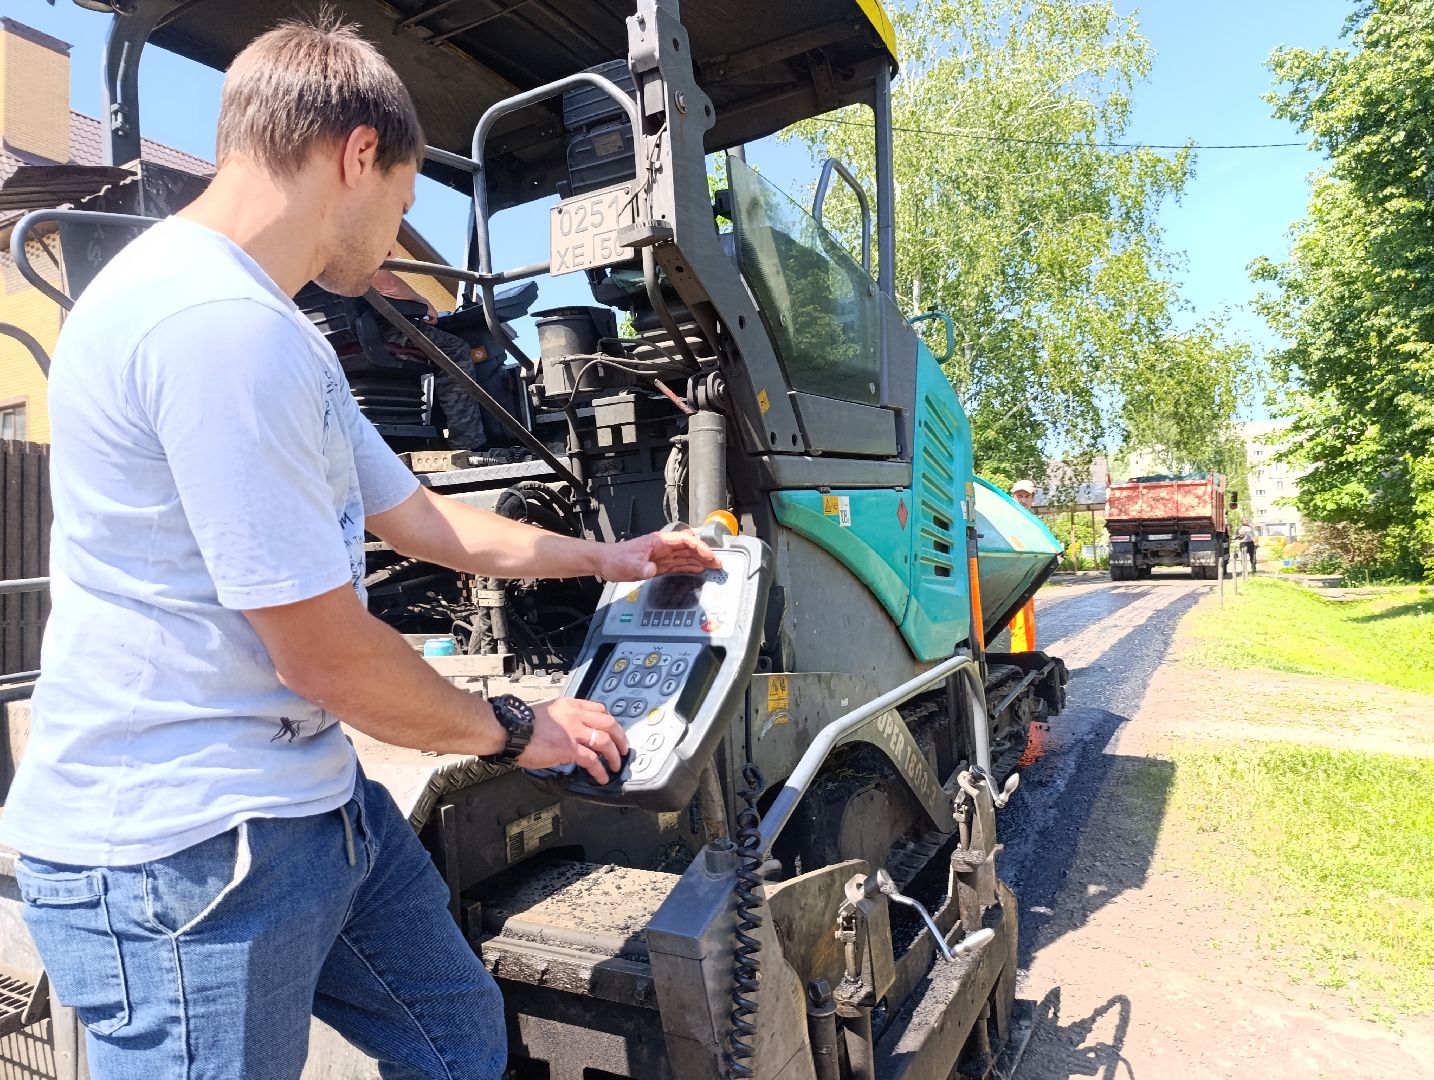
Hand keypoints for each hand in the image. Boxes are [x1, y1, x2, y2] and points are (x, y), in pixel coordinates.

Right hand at [513, 697, 629, 782]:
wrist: (509, 729)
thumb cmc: (522, 723)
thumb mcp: (549, 712)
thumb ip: (563, 719)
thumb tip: (571, 733)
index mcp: (570, 705)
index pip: (600, 710)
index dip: (612, 722)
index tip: (615, 731)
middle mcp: (575, 715)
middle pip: (609, 724)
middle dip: (621, 738)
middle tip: (624, 749)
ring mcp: (573, 731)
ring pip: (605, 741)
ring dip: (614, 756)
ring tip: (615, 765)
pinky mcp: (569, 748)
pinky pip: (592, 760)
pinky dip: (600, 770)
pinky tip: (601, 777)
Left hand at [594, 530, 719, 582]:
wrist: (605, 563)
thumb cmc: (615, 559)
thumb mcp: (628, 564)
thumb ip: (641, 567)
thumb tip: (652, 569)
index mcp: (659, 542)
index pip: (685, 541)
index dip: (699, 547)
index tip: (710, 555)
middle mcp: (663, 547)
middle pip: (689, 547)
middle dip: (705, 554)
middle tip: (718, 563)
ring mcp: (662, 556)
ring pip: (686, 556)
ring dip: (700, 560)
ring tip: (714, 567)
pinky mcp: (659, 565)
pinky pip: (679, 564)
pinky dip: (690, 566)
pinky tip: (698, 569)